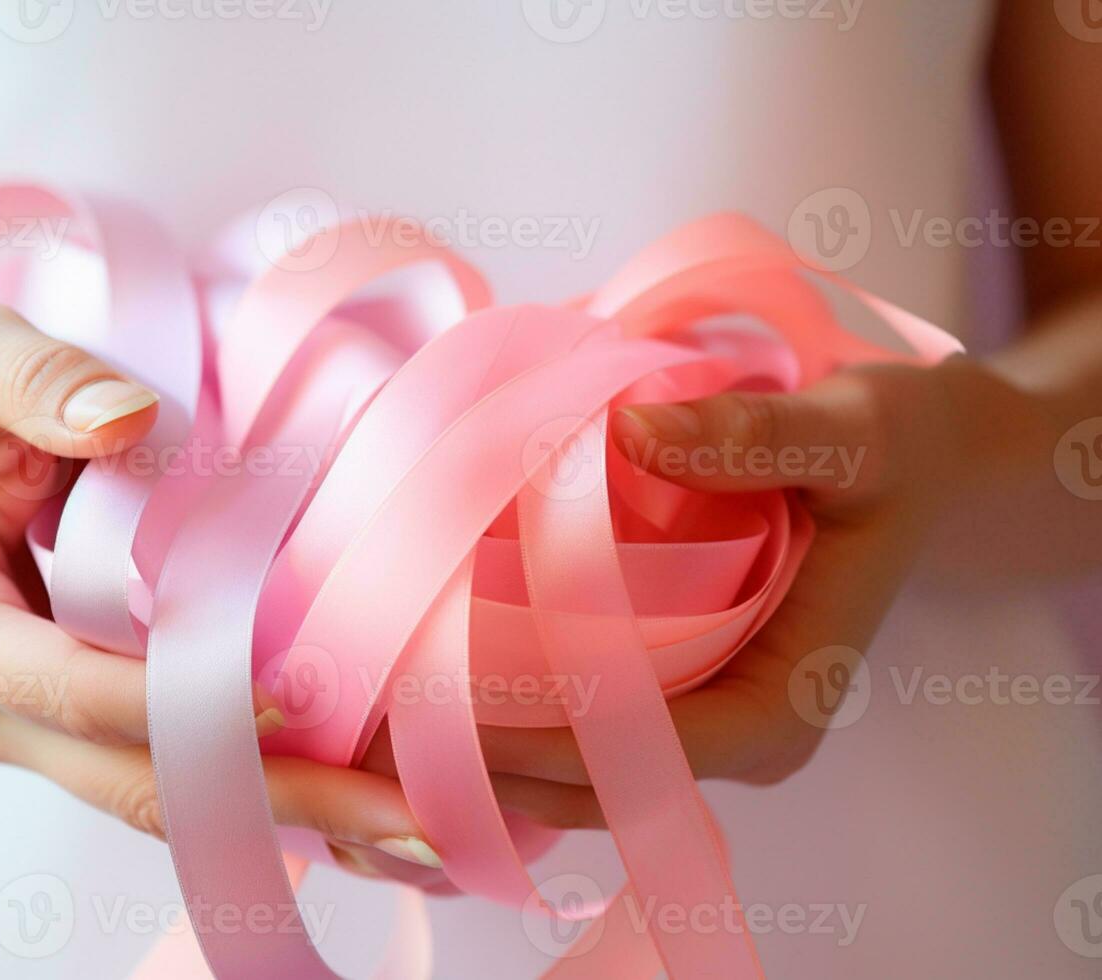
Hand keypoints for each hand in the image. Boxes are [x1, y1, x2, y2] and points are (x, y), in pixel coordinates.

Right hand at [0, 296, 439, 867]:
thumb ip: (40, 383)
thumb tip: (128, 422)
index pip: (74, 689)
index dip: (184, 699)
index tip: (297, 694)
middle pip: (138, 778)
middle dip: (276, 802)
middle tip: (415, 822)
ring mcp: (34, 719)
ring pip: (164, 793)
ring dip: (286, 812)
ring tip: (412, 828)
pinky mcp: (78, 713)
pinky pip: (174, 768)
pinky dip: (260, 781)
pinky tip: (359, 791)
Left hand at [361, 357, 1024, 831]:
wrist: (924, 462)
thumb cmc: (895, 451)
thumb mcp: (851, 432)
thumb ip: (755, 436)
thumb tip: (632, 435)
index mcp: (782, 705)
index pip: (644, 756)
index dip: (540, 744)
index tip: (440, 713)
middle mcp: (739, 736)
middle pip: (594, 783)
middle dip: (488, 764)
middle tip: (373, 723)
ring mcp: (702, 719)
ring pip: (576, 769)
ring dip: (482, 751)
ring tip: (376, 716)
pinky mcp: (675, 687)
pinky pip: (578, 725)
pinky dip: (508, 717)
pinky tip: (427, 685)